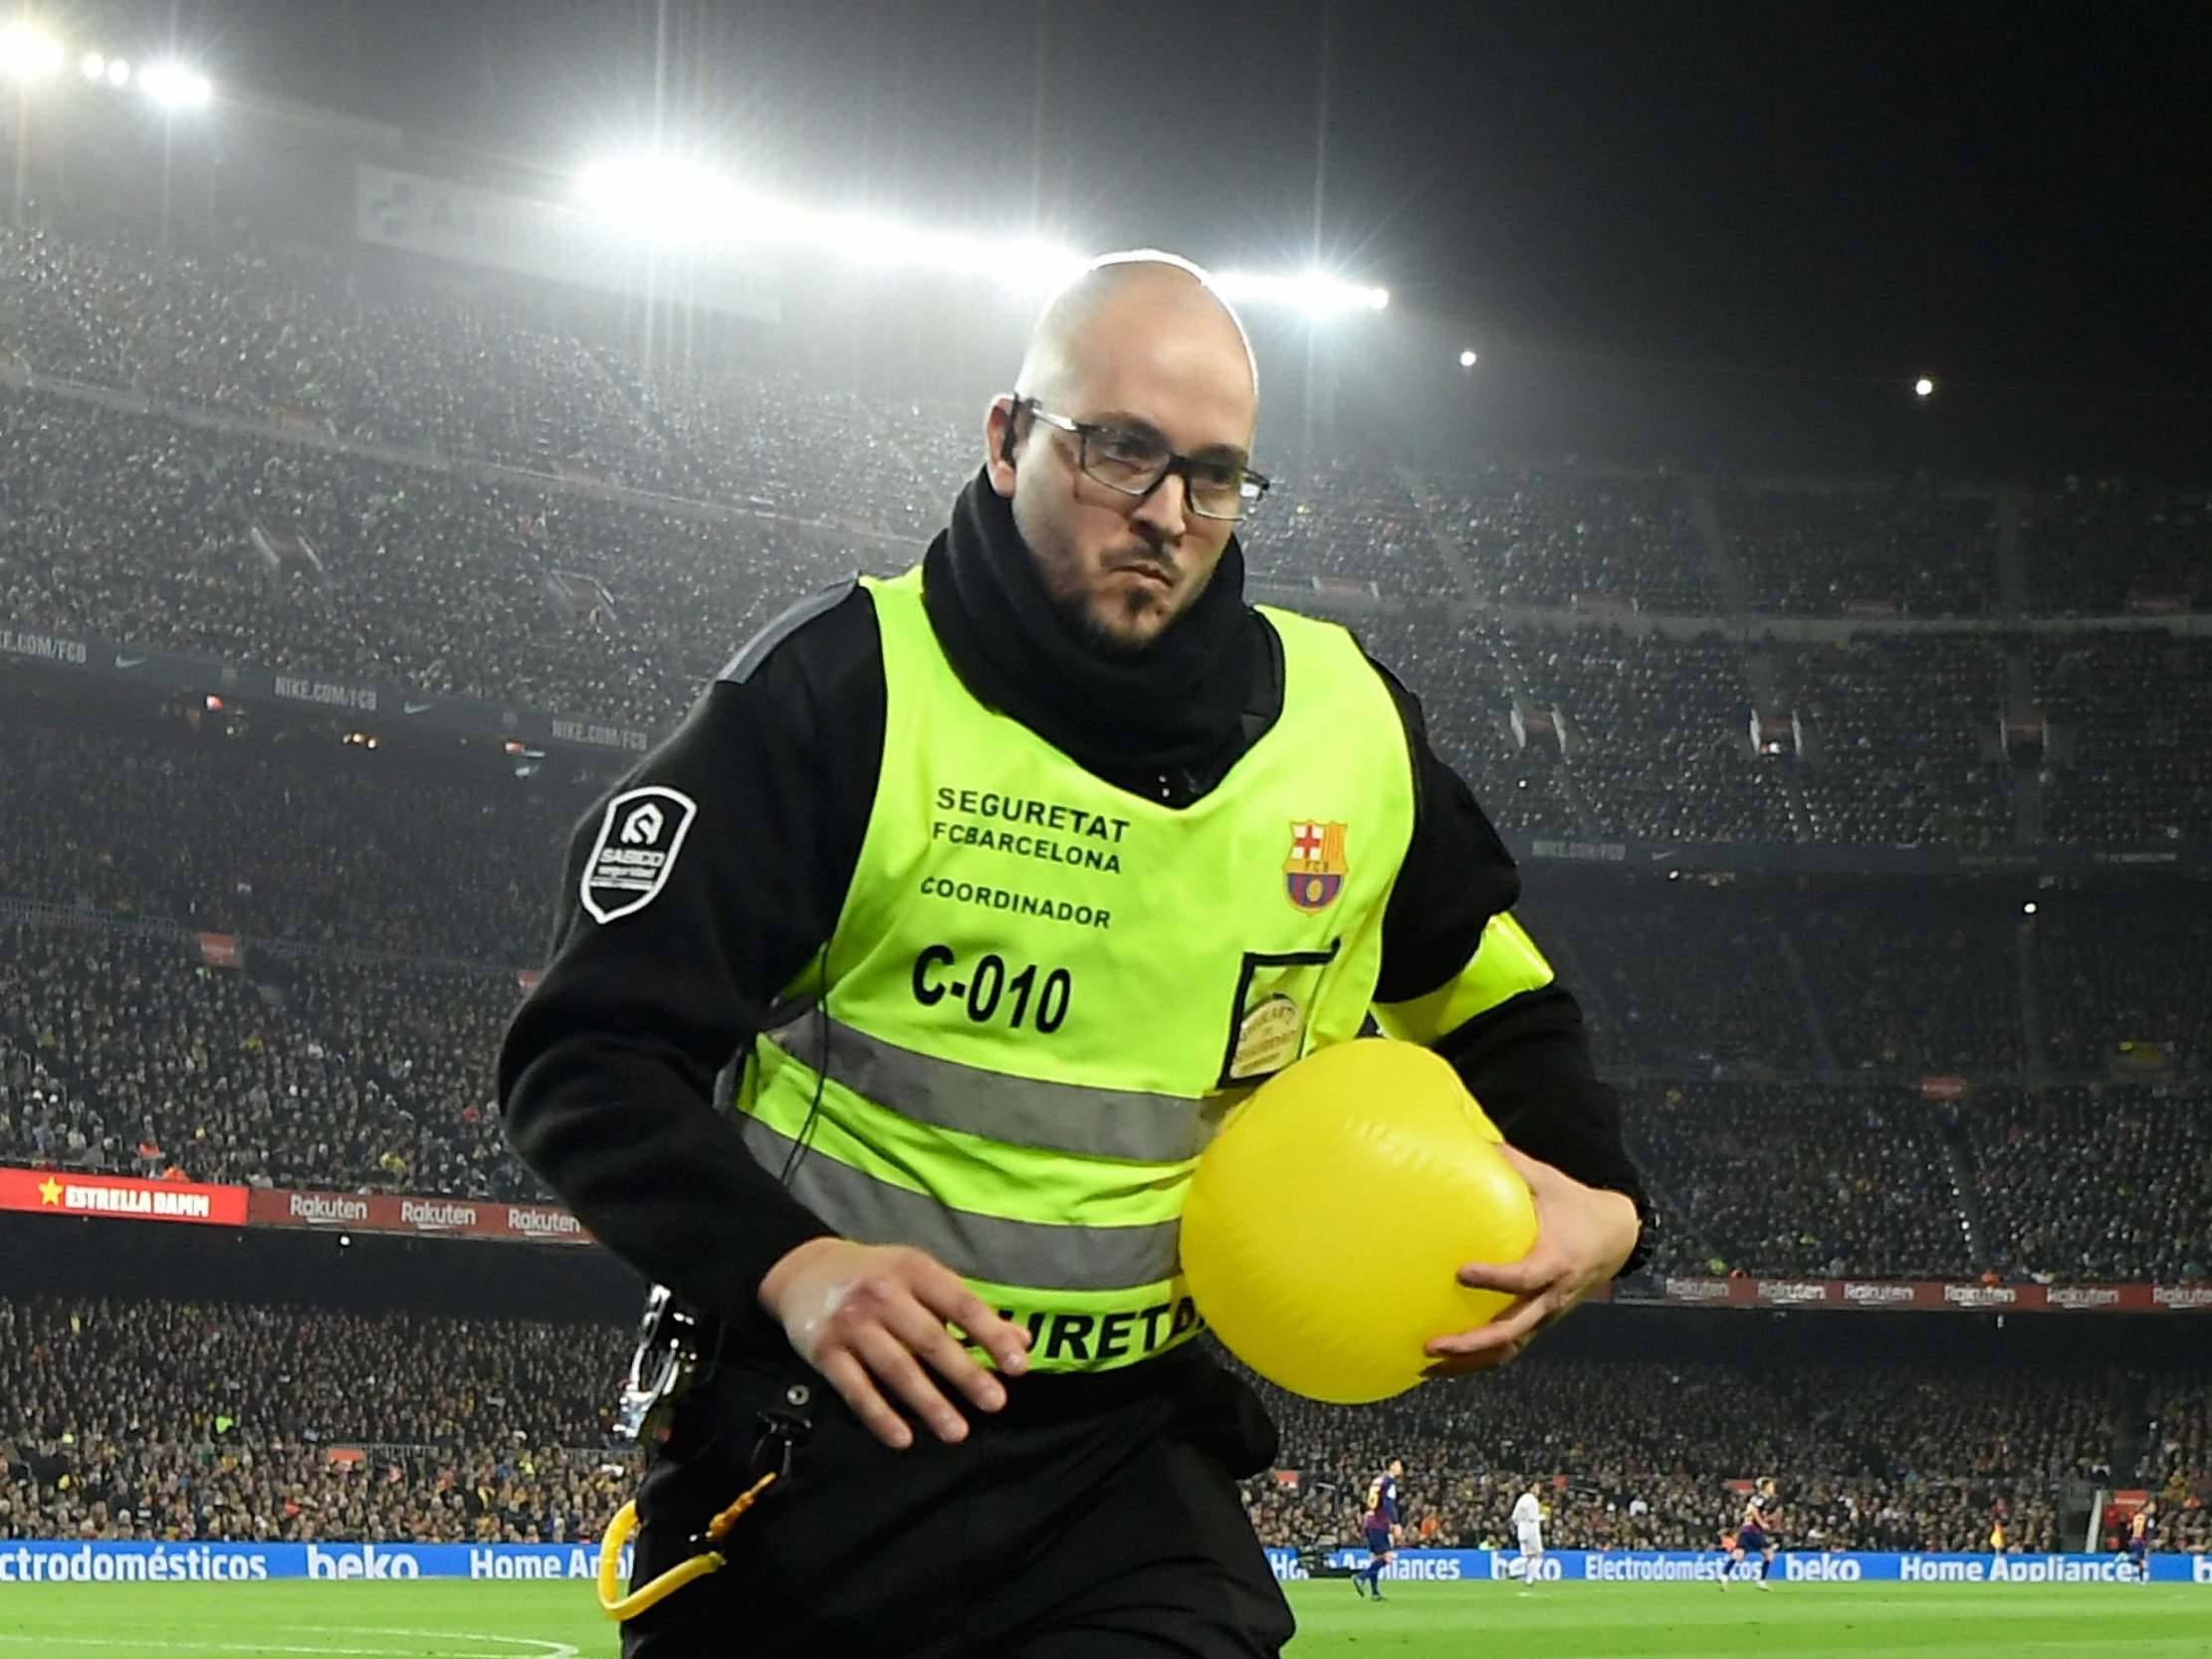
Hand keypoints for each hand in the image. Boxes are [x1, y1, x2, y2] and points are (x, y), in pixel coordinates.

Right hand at [758, 1238, 1031, 1448]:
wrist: (805, 1270)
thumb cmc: (878, 1277)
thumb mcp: (921, 1279)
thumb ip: (968, 1311)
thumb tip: (1021, 1342)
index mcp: (914, 1270)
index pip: (960, 1304)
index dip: (991, 1335)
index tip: (1017, 1366)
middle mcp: (882, 1293)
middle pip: (929, 1339)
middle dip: (965, 1373)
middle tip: (996, 1403)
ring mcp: (851, 1323)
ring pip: (895, 1368)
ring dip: (928, 1403)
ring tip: (958, 1432)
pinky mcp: (824, 1351)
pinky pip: (855, 1389)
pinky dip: (879, 1416)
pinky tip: (903, 1438)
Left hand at [1422, 1146, 1639, 1377]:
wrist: (1616, 1237)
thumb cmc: (1575, 1205)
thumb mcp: (1550, 1181)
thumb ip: (1513, 1164)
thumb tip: (1474, 1139)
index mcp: (1557, 1259)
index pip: (1525, 1277)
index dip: (1494, 1278)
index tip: (1461, 1272)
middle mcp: (1552, 1295)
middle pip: (1512, 1330)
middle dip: (1471, 1342)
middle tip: (1431, 1344)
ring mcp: (1547, 1315)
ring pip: (1509, 1348)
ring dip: (1470, 1362)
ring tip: (1430, 1365)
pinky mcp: (1542, 1323)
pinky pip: (1511, 1349)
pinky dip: (1481, 1361)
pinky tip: (1447, 1364)